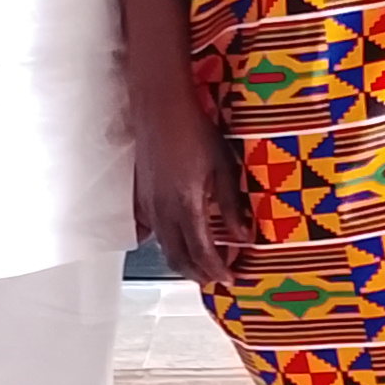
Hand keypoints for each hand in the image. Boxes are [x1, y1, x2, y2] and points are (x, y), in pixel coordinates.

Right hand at [133, 89, 252, 284]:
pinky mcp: (141, 197)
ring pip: (164, 247)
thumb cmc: (193, 130)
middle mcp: (163, 211)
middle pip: (178, 258)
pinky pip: (153, 231)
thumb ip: (231, 205)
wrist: (160, 107)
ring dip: (183, 261)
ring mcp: (148, 205)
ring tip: (203, 263)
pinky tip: (180, 238)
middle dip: (198, 274)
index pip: (202, 252)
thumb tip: (243, 235)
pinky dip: (168, 243)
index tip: (231, 278)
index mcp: (186, 205)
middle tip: (217, 277)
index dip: (217, 270)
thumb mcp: (223, 167)